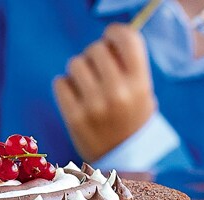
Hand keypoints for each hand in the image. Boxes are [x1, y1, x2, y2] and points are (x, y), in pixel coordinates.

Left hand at [53, 23, 156, 162]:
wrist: (126, 161)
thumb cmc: (133, 118)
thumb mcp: (143, 93)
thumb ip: (128, 65)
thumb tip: (106, 39)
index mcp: (140, 84)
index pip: (126, 38)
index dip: (115, 33)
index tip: (111, 39)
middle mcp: (118, 93)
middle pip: (96, 49)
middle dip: (96, 55)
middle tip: (99, 70)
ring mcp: (95, 106)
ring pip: (75, 64)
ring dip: (80, 71)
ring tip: (88, 86)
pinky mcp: (75, 117)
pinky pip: (60, 83)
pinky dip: (66, 87)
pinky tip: (77, 98)